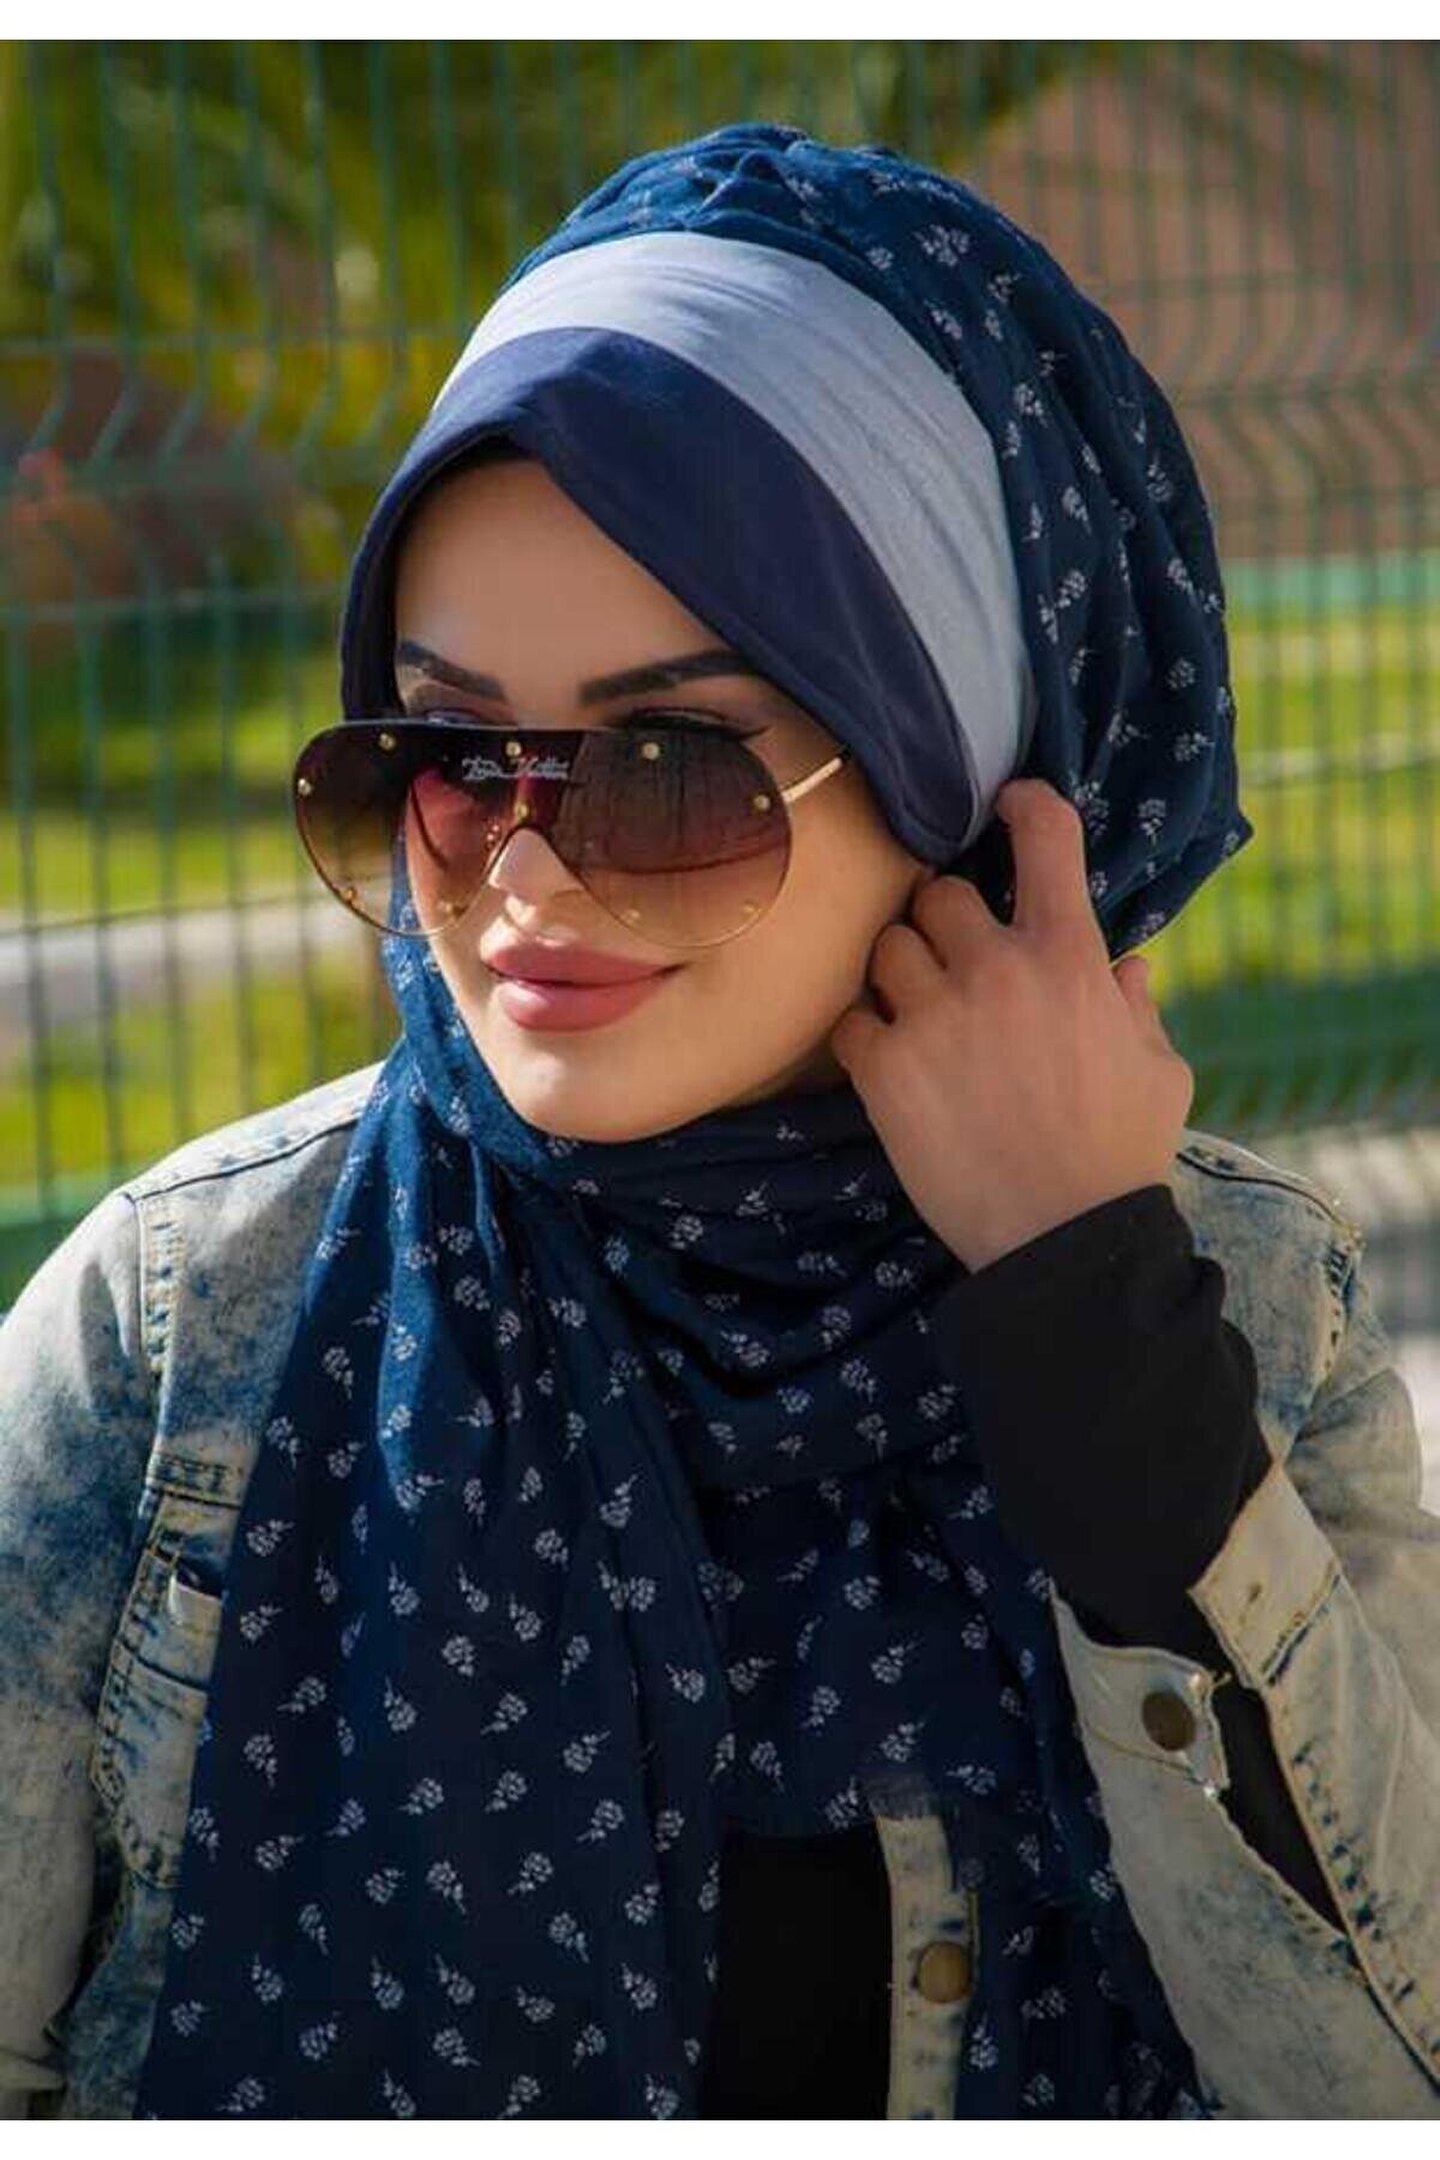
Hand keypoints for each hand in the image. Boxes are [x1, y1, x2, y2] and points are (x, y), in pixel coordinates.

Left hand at [828, 777, 1194, 1272]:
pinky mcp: (883, 1069)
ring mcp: (933, 1016)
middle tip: (954, 957)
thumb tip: (1127, 963)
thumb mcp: (1159, 1071)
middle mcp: (997, 971)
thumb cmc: (1121, 1156)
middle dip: (945, 920)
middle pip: (939, 894)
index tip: (1006, 802)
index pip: (1045, 838)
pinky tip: (887, 1059)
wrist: (1064, 1242)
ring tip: (917, 1009)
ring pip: (887, 947)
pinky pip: (850, 1019)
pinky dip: (863, 1033)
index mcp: (1070, 957)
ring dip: (899, 971)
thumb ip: (1136, 1007)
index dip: (1023, 805)